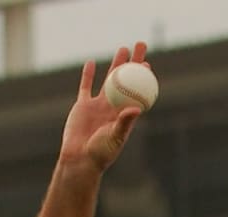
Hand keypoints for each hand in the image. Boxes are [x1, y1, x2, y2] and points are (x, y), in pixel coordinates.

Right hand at [59, 42, 147, 172]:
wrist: (79, 158)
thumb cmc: (101, 152)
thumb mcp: (115, 138)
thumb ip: (124, 123)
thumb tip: (137, 108)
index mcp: (125, 115)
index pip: (138, 91)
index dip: (143, 78)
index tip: (148, 66)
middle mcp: (114, 107)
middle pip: (127, 80)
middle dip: (133, 64)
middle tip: (139, 47)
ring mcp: (98, 105)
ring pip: (109, 80)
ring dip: (116, 65)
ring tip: (123, 49)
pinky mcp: (83, 106)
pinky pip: (85, 87)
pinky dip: (87, 75)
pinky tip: (91, 62)